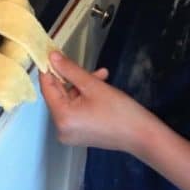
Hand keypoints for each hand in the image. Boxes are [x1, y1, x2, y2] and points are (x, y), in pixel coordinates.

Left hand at [39, 51, 158, 153]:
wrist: (143, 135)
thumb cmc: (119, 111)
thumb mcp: (93, 85)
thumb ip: (70, 70)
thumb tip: (52, 57)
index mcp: (61, 118)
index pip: (47, 88)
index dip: (48, 69)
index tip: (50, 53)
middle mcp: (61, 128)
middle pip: (59, 95)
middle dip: (71, 77)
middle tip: (81, 63)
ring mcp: (70, 133)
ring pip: (70, 100)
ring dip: (82, 86)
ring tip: (101, 75)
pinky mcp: (80, 134)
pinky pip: (76, 110)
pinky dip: (85, 98)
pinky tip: (101, 85)